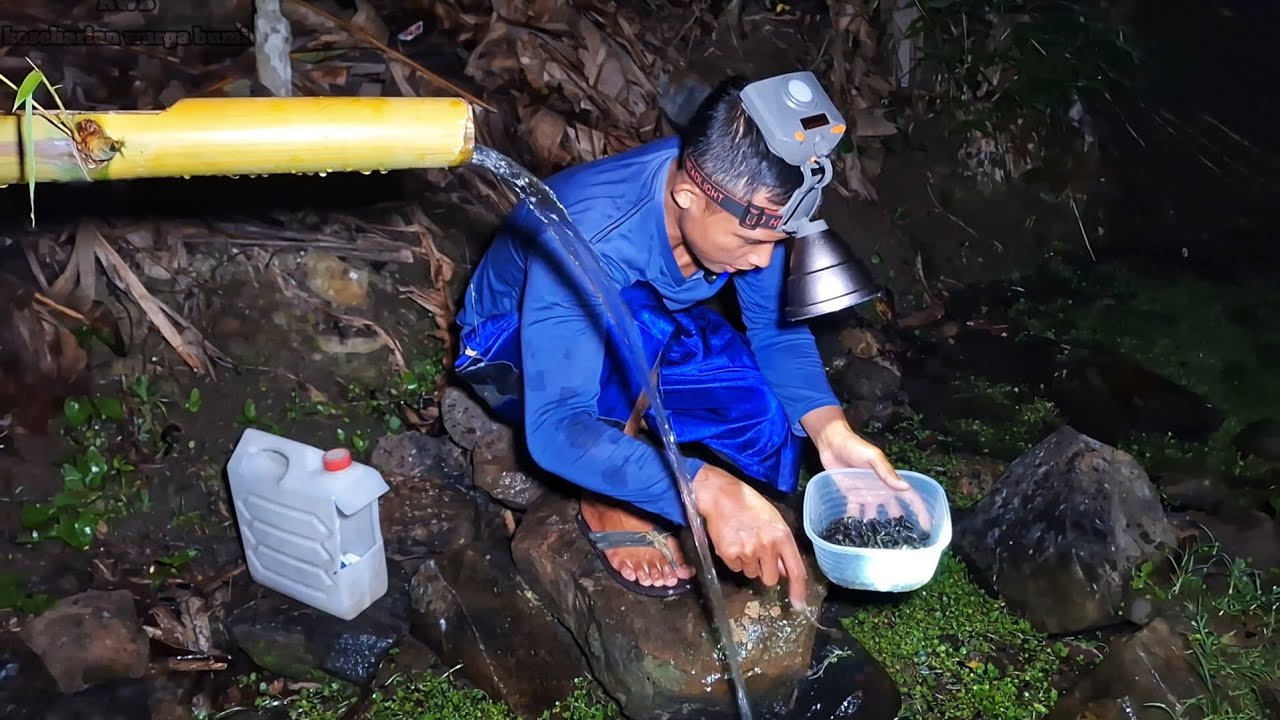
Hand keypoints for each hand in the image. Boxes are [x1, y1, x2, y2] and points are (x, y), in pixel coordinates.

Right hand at [693, 464, 808, 609]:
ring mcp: (748, 551)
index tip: (798, 605)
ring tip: (743, 541)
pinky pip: (735, 568)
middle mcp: (767, 546)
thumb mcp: (773, 520)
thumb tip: (785, 570)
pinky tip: (732, 541)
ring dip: (748, 563)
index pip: (796, 570)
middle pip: (770, 579)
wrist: (720, 495)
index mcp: (782, 536)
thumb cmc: (749, 504)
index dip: (798, 590)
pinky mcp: (729, 554)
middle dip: (765, 571)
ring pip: (751, 573)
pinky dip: (734, 559)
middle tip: (758, 553)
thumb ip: (781, 545)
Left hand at [803, 406, 931, 531]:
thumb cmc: (855, 446)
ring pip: (874, 515)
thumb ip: (887, 472)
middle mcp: (880, 490)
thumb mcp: (873, 457)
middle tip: (902, 543)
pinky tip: (854, 535)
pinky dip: (854, 522)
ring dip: (876, 528)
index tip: (926, 528)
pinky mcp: (850, 496)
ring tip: (877, 543)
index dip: (919, 511)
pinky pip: (854, 512)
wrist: (832, 443)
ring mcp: (865, 494)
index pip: (909, 497)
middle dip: (899, 526)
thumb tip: (905, 487)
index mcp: (889, 481)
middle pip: (894, 511)